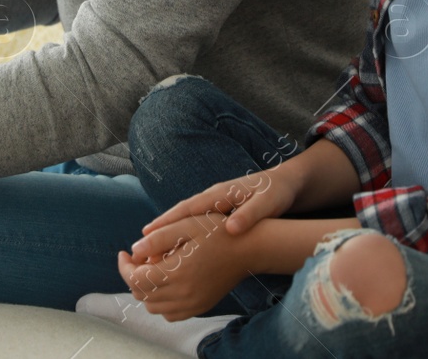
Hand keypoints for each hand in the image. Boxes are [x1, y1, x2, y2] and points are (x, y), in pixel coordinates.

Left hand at [118, 212, 251, 318]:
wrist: (248, 249)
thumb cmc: (218, 231)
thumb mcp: (186, 224)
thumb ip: (158, 238)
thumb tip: (134, 251)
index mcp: (176, 272)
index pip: (135, 279)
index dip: (124, 266)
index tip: (124, 253)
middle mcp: (182, 294)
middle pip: (141, 295)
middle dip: (133, 276)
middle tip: (138, 258)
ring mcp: (192, 304)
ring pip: (153, 307)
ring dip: (145, 290)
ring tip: (151, 269)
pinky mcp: (199, 307)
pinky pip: (170, 314)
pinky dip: (160, 302)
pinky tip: (166, 283)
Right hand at [136, 168, 295, 249]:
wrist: (287, 183)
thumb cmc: (278, 193)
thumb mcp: (268, 203)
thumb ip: (249, 214)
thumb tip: (230, 228)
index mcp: (222, 193)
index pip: (189, 209)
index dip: (169, 221)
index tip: (149, 234)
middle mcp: (214, 195)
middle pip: (181, 212)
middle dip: (161, 226)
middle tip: (140, 244)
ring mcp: (216, 200)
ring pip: (186, 216)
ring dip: (168, 228)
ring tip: (150, 245)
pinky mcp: (220, 208)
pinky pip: (195, 219)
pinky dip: (182, 229)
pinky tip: (175, 242)